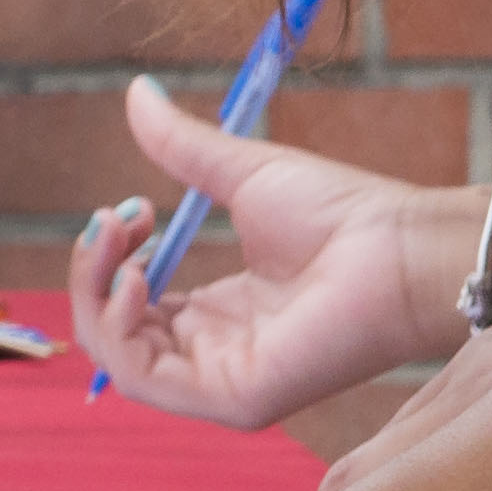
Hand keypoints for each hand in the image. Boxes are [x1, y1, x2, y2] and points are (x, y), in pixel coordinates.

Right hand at [72, 89, 456, 425]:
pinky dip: (119, 330)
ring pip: (119, 360)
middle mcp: (214, 355)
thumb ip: (181, 147)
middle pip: (114, 335)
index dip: (112, 257)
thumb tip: (135, 92)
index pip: (133, 308)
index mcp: (219, 315)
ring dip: (96, 295)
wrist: (399, 246)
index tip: (132, 204)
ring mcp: (222, 382)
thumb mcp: (242, 174)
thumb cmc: (344, 215)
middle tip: (116, 216)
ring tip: (120, 237)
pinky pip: (145, 381)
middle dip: (92, 271)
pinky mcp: (234, 398)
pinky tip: (136, 278)